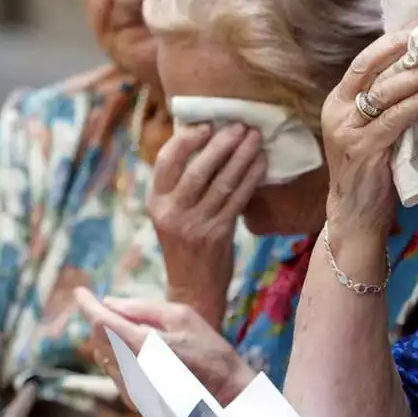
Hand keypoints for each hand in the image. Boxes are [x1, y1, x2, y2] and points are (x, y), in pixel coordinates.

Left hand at [74, 289, 256, 406]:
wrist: (225, 398)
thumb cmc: (210, 352)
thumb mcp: (183, 317)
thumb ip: (143, 308)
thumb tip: (109, 303)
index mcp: (143, 346)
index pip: (101, 321)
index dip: (87, 304)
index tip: (80, 292)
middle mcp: (131, 370)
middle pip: (98, 337)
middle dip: (103, 320)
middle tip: (120, 310)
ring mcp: (131, 389)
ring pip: (104, 355)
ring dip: (112, 340)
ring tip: (143, 336)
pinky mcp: (133, 401)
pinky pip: (115, 371)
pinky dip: (120, 357)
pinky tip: (145, 356)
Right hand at [147, 123, 265, 324]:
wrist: (193, 290)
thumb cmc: (185, 248)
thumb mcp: (171, 217)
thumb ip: (181, 188)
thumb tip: (206, 146)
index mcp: (156, 203)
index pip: (165, 162)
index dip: (186, 140)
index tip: (206, 126)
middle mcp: (172, 212)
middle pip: (197, 169)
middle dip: (221, 144)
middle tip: (239, 126)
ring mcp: (195, 224)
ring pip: (221, 182)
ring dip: (241, 157)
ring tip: (254, 138)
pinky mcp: (218, 234)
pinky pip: (238, 199)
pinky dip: (251, 178)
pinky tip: (261, 163)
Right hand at [321, 30, 417, 242]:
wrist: (356, 216)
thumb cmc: (373, 172)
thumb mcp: (377, 130)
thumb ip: (391, 103)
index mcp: (338, 101)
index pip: (365, 61)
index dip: (393, 41)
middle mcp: (337, 112)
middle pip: (372, 69)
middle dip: (408, 51)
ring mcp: (346, 131)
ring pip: (384, 92)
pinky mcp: (362, 150)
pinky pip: (394, 120)